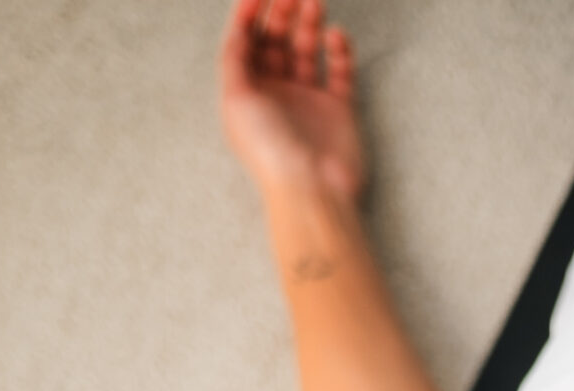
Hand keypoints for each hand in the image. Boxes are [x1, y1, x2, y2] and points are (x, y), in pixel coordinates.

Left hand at [220, 0, 367, 204]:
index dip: (250, 14)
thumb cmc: (269, 151)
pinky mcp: (338, 110)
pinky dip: (340, 50)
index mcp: (249, 93)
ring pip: (308, 49)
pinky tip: (336, 35)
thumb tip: (238, 30)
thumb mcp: (235, 101)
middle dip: (283, 12)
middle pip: (277, 40)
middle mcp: (277, 94)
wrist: (310, 189)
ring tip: (315, 1)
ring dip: (310, 23)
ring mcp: (309, 100)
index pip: (247, 43)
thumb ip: (233, 60)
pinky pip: (340, 71)